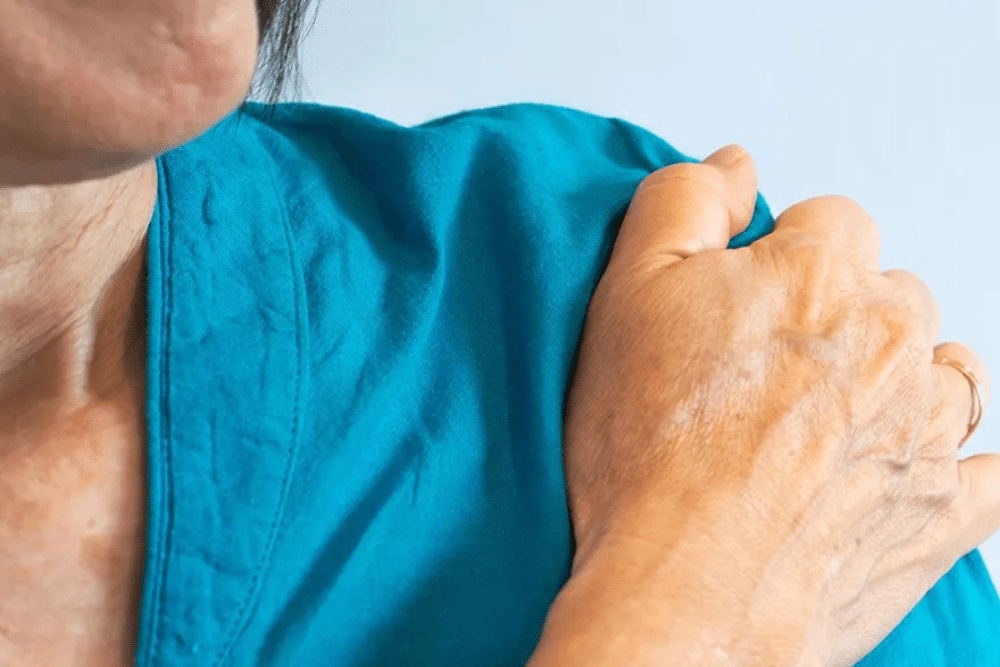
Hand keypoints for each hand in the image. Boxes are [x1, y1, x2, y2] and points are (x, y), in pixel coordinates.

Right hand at [550, 146, 997, 665]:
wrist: (683, 593)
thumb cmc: (647, 452)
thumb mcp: (627, 290)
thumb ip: (685, 201)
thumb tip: (736, 165)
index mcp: (822, 274)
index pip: (832, 221)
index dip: (781, 258)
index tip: (742, 306)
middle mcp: (894, 339)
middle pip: (892, 293)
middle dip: (841, 316)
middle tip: (767, 375)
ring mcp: (927, 429)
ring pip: (942, 371)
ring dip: (898, 381)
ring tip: (824, 425)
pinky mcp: (943, 513)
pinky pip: (988, 471)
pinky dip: (958, 463)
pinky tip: (917, 467)